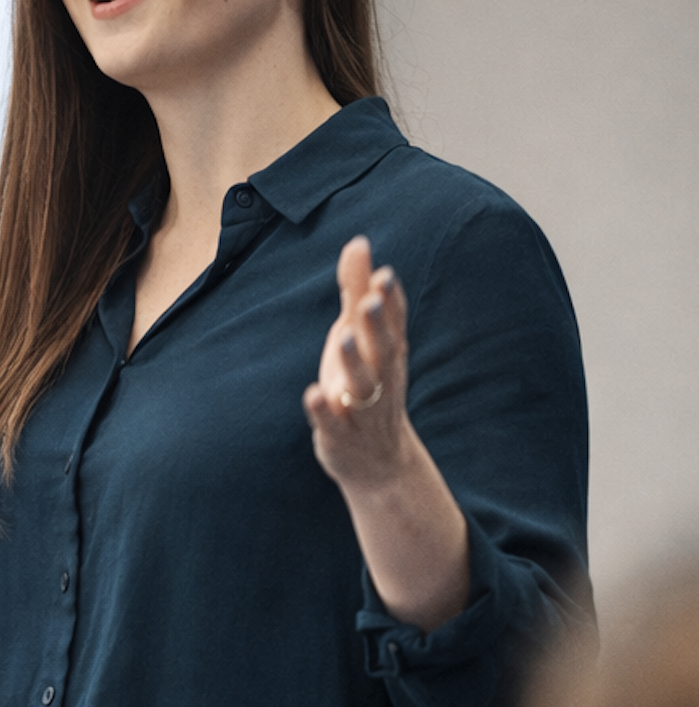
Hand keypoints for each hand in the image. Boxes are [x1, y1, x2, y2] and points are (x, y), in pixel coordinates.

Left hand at [303, 235, 410, 490]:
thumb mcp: (361, 337)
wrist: (379, 464)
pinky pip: (332, 424)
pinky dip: (323, 411)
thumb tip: (358, 242)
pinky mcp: (339, 436)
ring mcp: (361, 410)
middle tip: (370, 300)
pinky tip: (312, 394)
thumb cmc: (366, 385)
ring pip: (361, 387)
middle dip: (377, 327)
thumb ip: (358, 290)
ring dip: (354, 363)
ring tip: (342, 338)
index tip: (385, 275)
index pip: (394, 325)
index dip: (391, 302)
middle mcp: (381, 380)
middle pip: (382, 351)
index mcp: (387, 355)